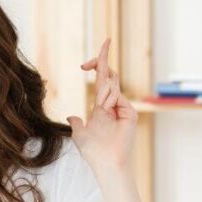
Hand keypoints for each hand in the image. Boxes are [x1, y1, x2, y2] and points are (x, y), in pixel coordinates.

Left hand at [66, 37, 138, 168]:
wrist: (105, 162)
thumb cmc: (93, 151)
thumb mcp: (79, 134)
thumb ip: (77, 124)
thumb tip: (72, 117)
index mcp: (101, 107)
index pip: (100, 81)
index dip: (97, 66)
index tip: (86, 60)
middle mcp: (113, 105)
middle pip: (109, 75)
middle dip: (103, 57)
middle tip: (105, 40)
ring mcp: (122, 108)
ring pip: (111, 85)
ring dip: (102, 91)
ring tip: (100, 110)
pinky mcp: (129, 113)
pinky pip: (116, 97)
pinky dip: (108, 100)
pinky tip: (106, 110)